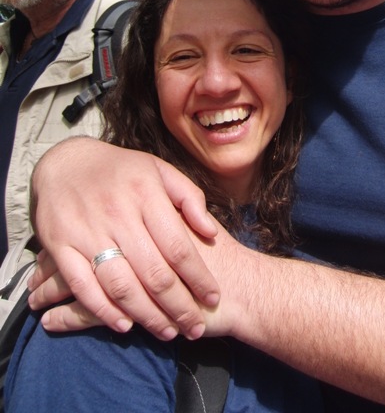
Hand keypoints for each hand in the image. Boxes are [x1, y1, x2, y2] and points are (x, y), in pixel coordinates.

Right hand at [29, 137, 219, 338]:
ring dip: (147, 315)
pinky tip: (125, 324)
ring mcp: (87, 231)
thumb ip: (190, 198)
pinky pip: (83, 286)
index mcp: (146, 194)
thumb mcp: (160, 171)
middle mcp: (118, 213)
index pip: (178, 246)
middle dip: (178, 306)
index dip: (198, 277)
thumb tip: (210, 232)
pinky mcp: (60, 245)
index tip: (214, 298)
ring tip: (167, 332)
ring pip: (121, 285)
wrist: (64, 162)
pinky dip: (104, 310)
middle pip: (153, 272)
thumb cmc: (121, 170)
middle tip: (195, 327)